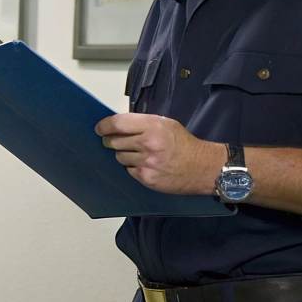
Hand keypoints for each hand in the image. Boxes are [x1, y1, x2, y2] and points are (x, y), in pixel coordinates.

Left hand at [94, 113, 224, 194]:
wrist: (202, 167)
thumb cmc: (183, 143)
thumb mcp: (166, 123)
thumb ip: (142, 123)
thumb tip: (118, 124)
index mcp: (152, 126)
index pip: (117, 123)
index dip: (104, 126)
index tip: (99, 129)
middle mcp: (147, 144)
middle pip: (113, 141)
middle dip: (111, 140)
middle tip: (116, 140)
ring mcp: (146, 163)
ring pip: (119, 156)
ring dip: (123, 154)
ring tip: (138, 153)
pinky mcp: (146, 178)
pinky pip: (128, 170)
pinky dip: (132, 166)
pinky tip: (144, 164)